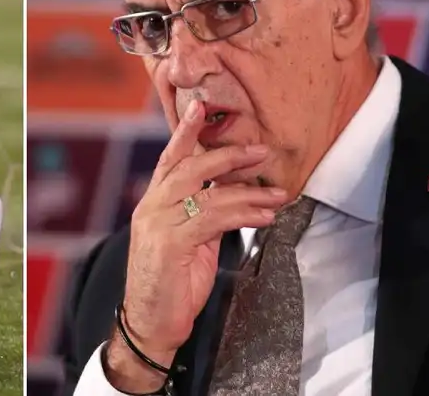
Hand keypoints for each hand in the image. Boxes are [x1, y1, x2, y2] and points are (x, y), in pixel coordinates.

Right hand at [105, 101, 290, 390]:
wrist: (150, 322)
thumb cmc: (170, 283)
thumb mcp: (188, 241)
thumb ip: (203, 214)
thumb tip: (231, 193)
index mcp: (153, 202)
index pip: (170, 158)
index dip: (184, 131)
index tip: (200, 106)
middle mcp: (152, 206)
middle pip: (190, 166)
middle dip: (227, 154)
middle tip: (260, 151)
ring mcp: (158, 223)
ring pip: (207, 192)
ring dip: (247, 191)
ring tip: (278, 193)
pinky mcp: (171, 243)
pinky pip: (213, 219)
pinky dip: (244, 215)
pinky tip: (265, 217)